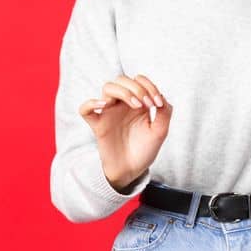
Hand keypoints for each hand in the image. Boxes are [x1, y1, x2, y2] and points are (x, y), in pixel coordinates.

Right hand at [77, 73, 171, 190]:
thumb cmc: (144, 150)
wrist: (132, 170)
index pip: (138, 80)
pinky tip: (104, 106)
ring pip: (107, 87)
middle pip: (122, 79)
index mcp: (136, 103)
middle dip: (137, 88)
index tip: (157, 104)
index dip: (149, 86)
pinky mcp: (98, 125)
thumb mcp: (160, 131)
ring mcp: (108, 113)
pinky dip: (91, 103)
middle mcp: (121, 105)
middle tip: (147, 105)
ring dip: (123, 91)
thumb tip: (160, 96)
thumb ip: (165, 112)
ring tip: (136, 105)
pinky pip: (85, 109)